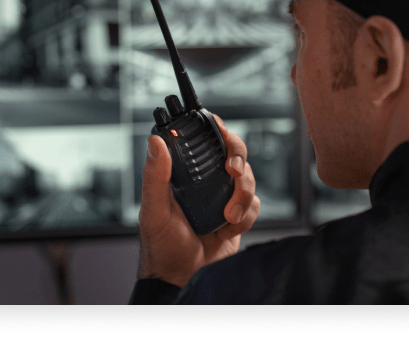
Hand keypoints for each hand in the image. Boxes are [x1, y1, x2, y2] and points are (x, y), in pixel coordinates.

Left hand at [138, 114, 260, 287]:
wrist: (182, 278)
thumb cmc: (162, 246)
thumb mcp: (154, 210)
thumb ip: (154, 176)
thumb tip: (154, 142)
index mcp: (185, 174)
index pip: (204, 141)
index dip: (217, 130)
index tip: (221, 130)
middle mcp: (206, 181)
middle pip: (234, 153)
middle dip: (238, 158)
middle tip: (232, 171)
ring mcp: (223, 197)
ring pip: (248, 179)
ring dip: (242, 196)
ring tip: (227, 216)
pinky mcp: (238, 215)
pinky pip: (254, 205)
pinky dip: (245, 217)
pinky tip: (226, 230)